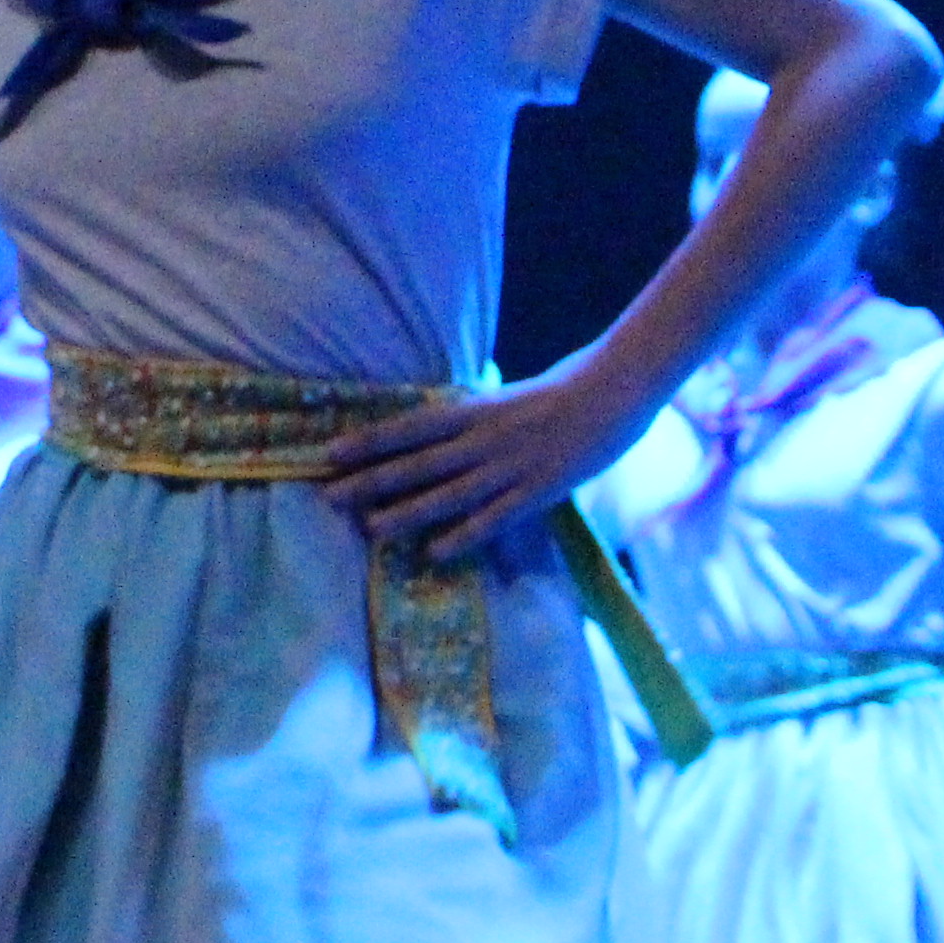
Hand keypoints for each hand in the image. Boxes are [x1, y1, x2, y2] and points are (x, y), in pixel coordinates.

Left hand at [318, 358, 658, 562]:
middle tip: (330, 497)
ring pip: (449, 494)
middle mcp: (484, 438)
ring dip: (408, 513)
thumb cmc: (562, 389)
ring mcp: (510, 466)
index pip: (409, 427)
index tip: (329, 454)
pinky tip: (435, 553)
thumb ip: (473, 417)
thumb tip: (438, 429)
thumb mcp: (507, 398)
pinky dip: (464, 535)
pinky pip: (494, 517)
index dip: (369, 441)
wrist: (614, 389)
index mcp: (475, 409)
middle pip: (418, 463)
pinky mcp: (539, 490)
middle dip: (372, 481)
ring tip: (371, 530)